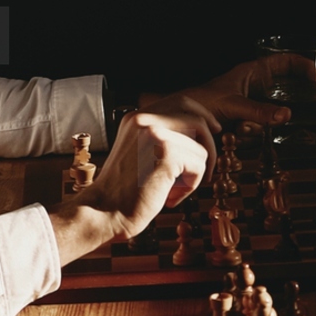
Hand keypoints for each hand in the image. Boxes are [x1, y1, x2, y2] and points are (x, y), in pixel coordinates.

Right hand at [47, 106, 211, 264]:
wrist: (102, 213)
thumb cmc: (122, 192)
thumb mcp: (138, 154)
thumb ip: (160, 140)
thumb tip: (199, 133)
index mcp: (135, 117)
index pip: (180, 103)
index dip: (201, 115)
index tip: (212, 130)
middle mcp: (144, 119)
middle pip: (196, 117)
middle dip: (208, 141)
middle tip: (209, 165)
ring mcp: (155, 134)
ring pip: (201, 147)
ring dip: (194, 174)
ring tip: (173, 190)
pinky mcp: (166, 153)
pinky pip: (199, 166)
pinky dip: (190, 186)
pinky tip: (170, 197)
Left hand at [138, 51, 315, 138]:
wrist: (181, 120)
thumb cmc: (201, 102)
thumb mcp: (234, 104)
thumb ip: (259, 111)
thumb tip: (285, 115)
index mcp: (252, 71)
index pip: (285, 61)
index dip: (304, 66)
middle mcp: (253, 84)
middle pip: (284, 85)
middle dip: (294, 95)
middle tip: (314, 99)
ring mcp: (249, 102)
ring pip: (272, 109)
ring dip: (267, 119)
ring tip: (254, 124)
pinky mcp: (244, 119)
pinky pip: (260, 124)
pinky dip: (255, 130)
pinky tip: (242, 132)